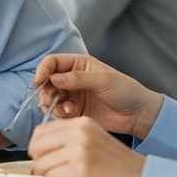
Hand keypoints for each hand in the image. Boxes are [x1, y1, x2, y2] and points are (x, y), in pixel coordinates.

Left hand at [27, 116, 144, 176]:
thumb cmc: (119, 167)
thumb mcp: (94, 141)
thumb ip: (70, 139)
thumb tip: (40, 149)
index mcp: (81, 123)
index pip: (40, 131)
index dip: (38, 150)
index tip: (47, 161)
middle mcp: (79, 132)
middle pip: (36, 147)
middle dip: (41, 165)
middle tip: (55, 174)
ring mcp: (79, 150)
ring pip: (41, 165)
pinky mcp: (81, 169)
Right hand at [33, 54, 163, 139]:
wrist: (137, 114)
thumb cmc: (125, 91)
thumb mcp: (103, 80)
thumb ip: (78, 78)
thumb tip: (54, 79)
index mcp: (78, 64)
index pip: (52, 62)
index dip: (43, 70)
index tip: (39, 81)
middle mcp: (72, 78)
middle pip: (47, 82)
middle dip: (45, 91)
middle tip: (49, 100)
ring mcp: (72, 95)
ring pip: (50, 98)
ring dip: (53, 104)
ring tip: (67, 110)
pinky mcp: (74, 111)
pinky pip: (58, 112)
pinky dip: (60, 114)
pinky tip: (71, 114)